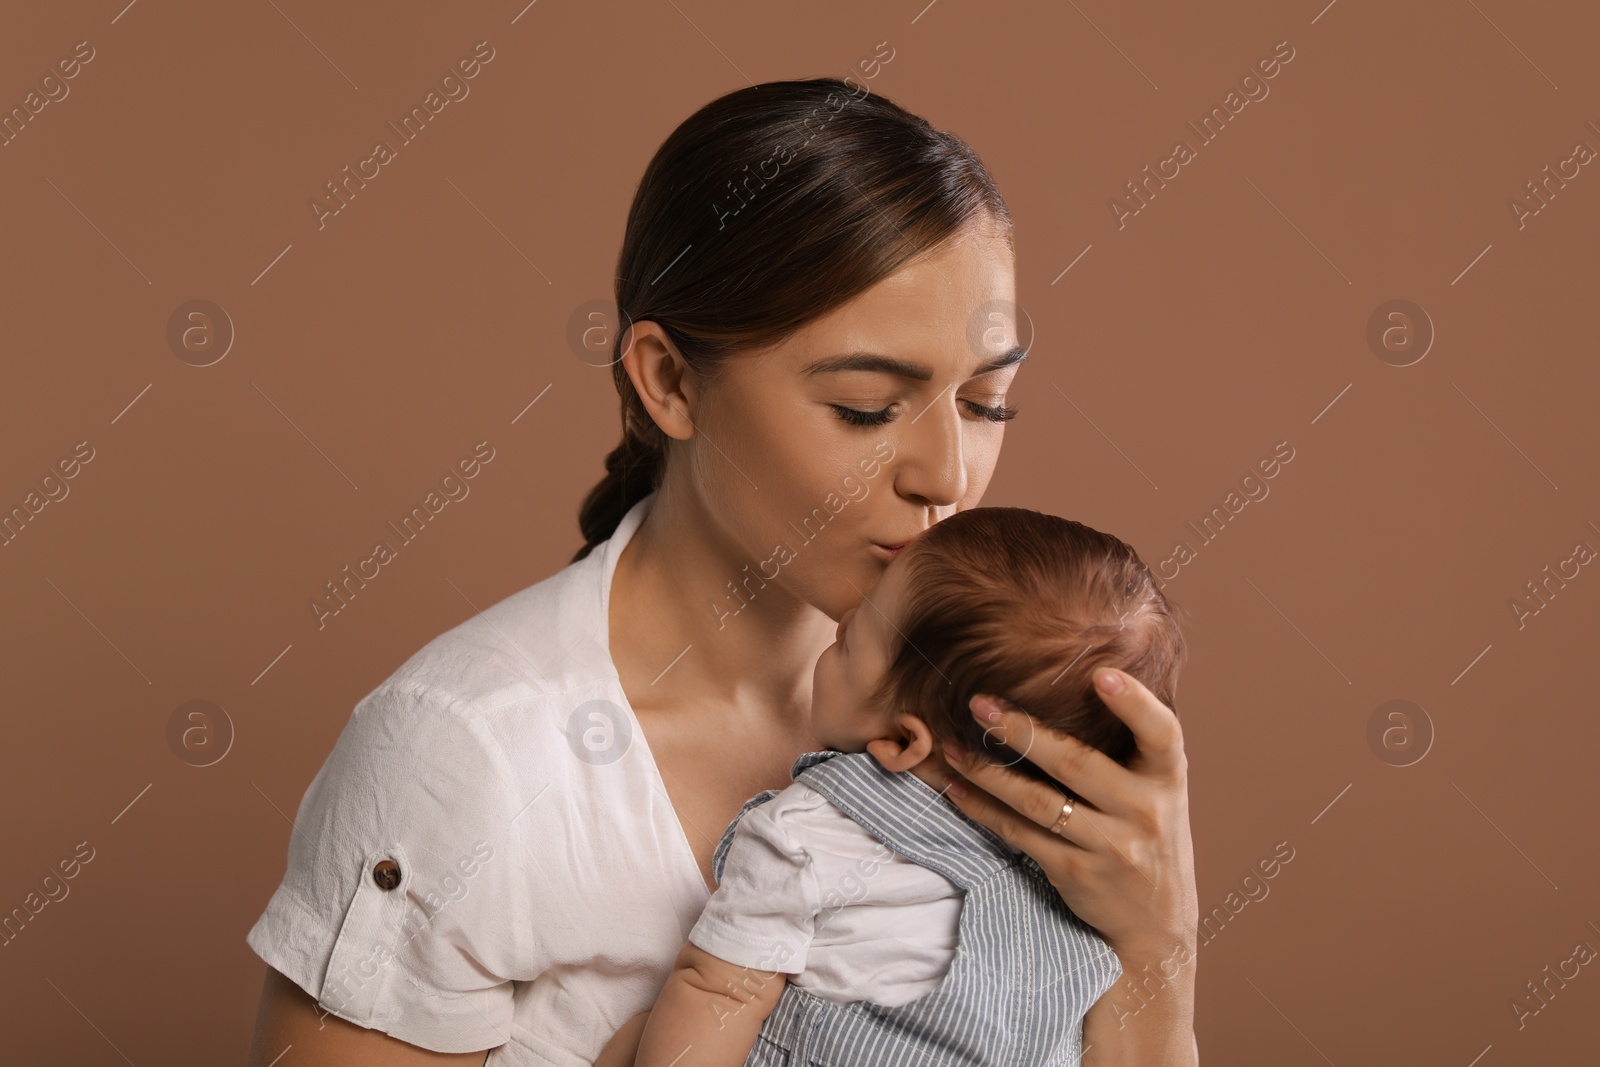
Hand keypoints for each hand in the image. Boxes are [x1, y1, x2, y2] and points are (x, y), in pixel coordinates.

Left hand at [940, 667, 1197, 960]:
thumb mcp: (1160, 790)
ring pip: (1037, 802)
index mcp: (1168, 778)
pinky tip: (956, 788)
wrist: (1158, 923)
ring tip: (951, 747)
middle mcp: (1144, 811)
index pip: (1161, 733)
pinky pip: (1019, 834)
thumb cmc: (1150, 834)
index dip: (1134, 704)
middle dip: (1022, 732)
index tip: (1102, 675)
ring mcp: (1110, 845)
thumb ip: (1133, 746)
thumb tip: (1082, 676)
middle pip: (1076, 763)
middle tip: (979, 704)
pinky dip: (983, 809)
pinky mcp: (1075, 872)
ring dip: (987, 772)